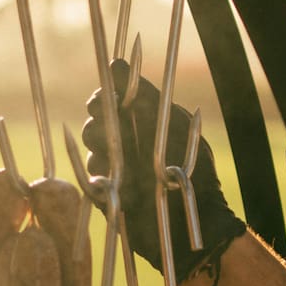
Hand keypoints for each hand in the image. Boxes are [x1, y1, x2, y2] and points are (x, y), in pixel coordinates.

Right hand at [81, 60, 245, 285]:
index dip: (103, 96)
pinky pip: (90, 178)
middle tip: (112, 134)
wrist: (195, 223)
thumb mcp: (173, 126)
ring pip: (90, 150)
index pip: (110, 99)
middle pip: (94, 122)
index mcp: (143, 122)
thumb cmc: (193, 171)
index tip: (103, 99)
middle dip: (99, 124)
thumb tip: (116, 63)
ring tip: (122, 164)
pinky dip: (100, 176)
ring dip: (103, 153)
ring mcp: (114, 168)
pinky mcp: (106, 194)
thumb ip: (146, 96)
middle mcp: (126, 143)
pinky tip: (116, 182)